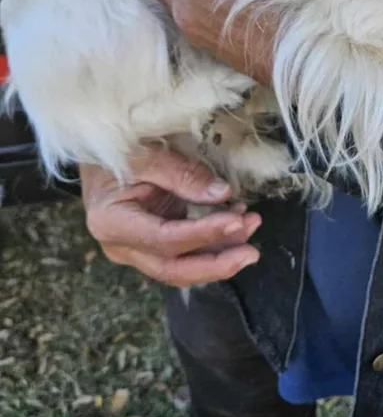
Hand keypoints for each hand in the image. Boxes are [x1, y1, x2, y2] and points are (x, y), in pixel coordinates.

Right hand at [81, 147, 261, 287]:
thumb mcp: (147, 154)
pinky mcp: (152, 241)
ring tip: (252, 225)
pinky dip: (213, 242)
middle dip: (216, 264)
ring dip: (220, 252)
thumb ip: (182, 174)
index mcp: (112, 222)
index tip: (236, 221)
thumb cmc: (117, 147)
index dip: (203, 234)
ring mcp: (136, 247)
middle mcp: (121, 245)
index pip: (165, 240)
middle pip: (172, 268)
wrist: (97, 148)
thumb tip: (222, 194)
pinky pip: (185, 251)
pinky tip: (238, 221)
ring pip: (181, 265)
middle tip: (252, 253)